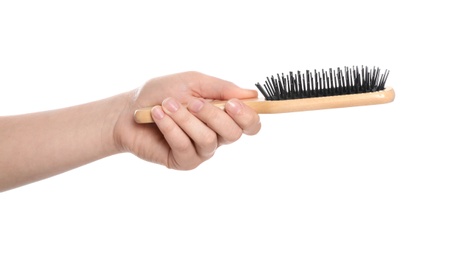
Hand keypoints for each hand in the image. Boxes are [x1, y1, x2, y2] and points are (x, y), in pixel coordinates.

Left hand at [114, 71, 260, 169]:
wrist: (128, 110)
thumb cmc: (161, 93)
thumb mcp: (192, 82)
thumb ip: (222, 89)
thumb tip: (253, 95)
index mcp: (223, 116)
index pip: (250, 124)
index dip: (247, 116)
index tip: (232, 103)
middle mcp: (216, 135)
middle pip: (233, 133)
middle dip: (213, 115)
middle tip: (192, 102)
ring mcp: (200, 151)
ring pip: (208, 139)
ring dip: (186, 119)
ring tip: (166, 105)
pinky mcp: (183, 161)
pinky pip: (185, 146)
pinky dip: (170, 127)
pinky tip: (157, 115)